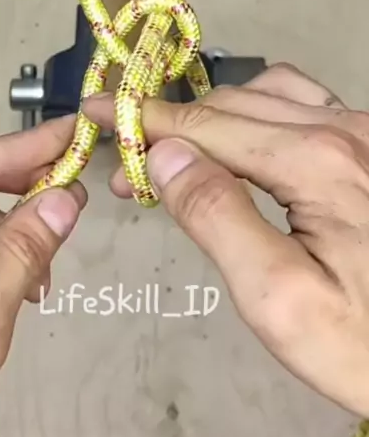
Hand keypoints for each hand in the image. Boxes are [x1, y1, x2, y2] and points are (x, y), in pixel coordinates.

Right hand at [85, 65, 368, 417]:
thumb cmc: (361, 342)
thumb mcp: (279, 299)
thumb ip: (218, 219)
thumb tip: (165, 155)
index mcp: (316, 163)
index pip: (206, 126)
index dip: (145, 119)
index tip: (95, 112)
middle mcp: (341, 128)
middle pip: (230, 107)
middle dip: (169, 128)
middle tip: (129, 170)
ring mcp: (361, 129)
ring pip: (264, 94)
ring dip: (211, 116)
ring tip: (176, 155)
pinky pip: (300, 99)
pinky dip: (254, 108)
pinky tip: (241, 137)